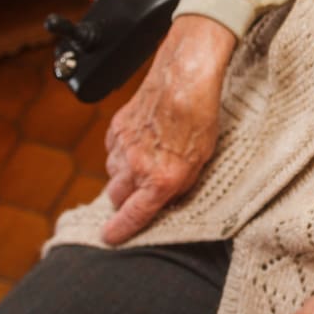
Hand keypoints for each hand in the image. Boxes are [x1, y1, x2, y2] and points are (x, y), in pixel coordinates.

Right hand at [101, 15, 236, 244]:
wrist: (186, 76)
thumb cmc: (201, 115)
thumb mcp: (202, 159)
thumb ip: (181, 184)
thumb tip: (166, 199)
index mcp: (162, 179)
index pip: (133, 215)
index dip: (120, 230)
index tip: (110, 238)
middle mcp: (138, 166)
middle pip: (116, 197)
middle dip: (124, 201)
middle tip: (138, 195)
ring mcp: (123, 146)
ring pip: (112, 173)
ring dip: (124, 175)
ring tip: (145, 162)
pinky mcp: (116, 127)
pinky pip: (112, 150)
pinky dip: (121, 152)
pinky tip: (140, 142)